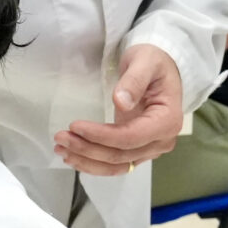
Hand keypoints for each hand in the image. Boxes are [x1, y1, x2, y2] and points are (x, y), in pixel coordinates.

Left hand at [57, 44, 182, 174]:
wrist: (159, 69)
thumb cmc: (153, 62)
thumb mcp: (145, 61)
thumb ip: (134, 81)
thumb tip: (121, 102)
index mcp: (167, 121)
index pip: (130, 137)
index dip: (101, 136)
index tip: (75, 126)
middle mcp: (161, 141)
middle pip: (121, 155)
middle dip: (87, 148)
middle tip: (60, 137)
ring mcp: (150, 149)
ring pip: (116, 165)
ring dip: (87, 161)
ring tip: (61, 149)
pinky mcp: (138, 151)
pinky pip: (116, 164)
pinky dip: (94, 163)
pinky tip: (74, 157)